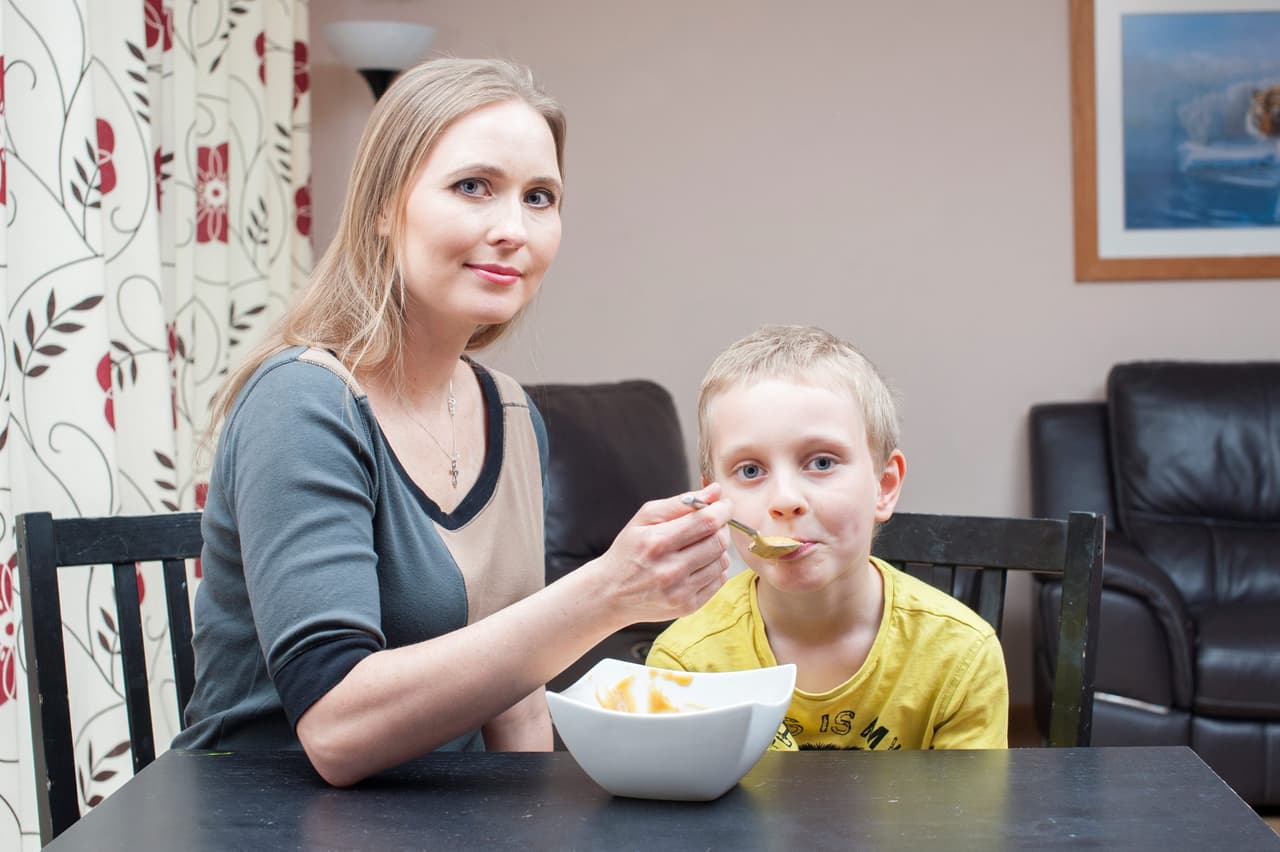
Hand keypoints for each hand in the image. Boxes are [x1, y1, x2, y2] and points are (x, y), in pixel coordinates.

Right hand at [595, 482, 732, 624]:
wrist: (611, 592)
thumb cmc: (628, 551)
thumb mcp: (644, 518)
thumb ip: (680, 503)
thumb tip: (715, 491)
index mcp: (657, 541)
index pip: (706, 521)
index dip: (722, 509)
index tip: (723, 505)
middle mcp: (669, 569)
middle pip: (718, 541)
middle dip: (722, 527)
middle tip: (713, 524)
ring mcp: (679, 591)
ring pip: (722, 561)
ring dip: (718, 549)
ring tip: (701, 545)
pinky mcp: (687, 606)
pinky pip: (719, 580)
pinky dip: (715, 568)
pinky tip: (698, 564)